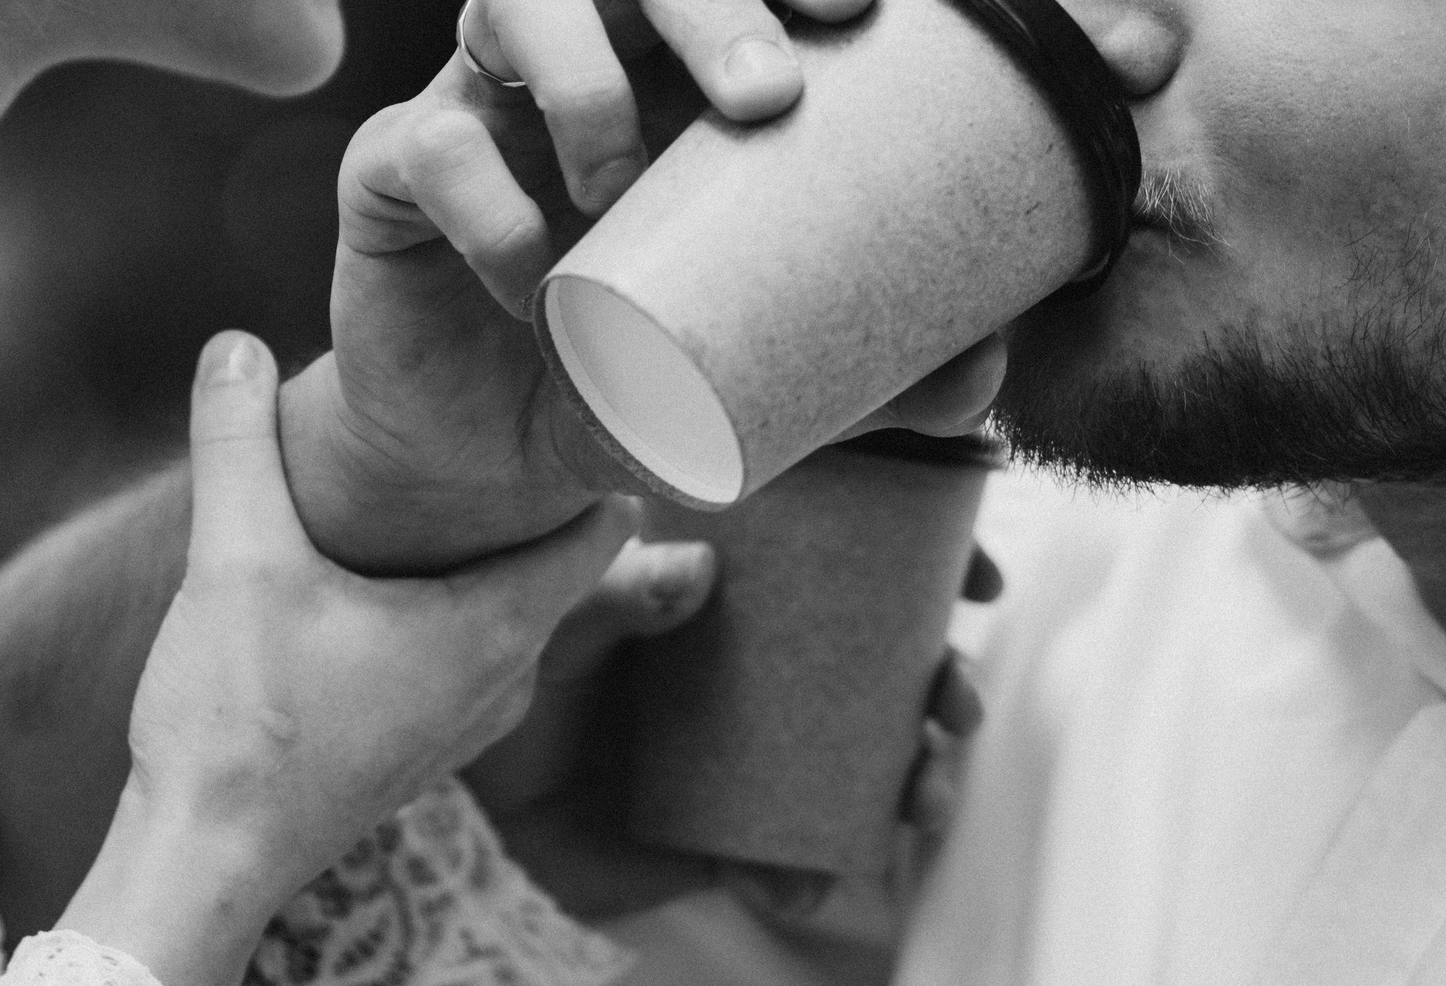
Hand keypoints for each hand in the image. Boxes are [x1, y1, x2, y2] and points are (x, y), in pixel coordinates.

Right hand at [61, 333, 638, 985]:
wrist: (204, 859)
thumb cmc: (238, 724)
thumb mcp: (234, 560)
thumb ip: (238, 441)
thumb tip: (233, 342)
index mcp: (491, 631)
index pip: (602, 529)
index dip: (602, 459)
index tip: (590, 396)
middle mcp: (501, 682)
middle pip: (560, 566)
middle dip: (535, 495)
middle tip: (511, 413)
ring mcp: (463, 724)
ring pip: (510, 612)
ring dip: (489, 554)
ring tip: (454, 483)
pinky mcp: (417, 745)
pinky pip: (467, 653)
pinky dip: (453, 604)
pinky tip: (392, 576)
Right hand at [289, 0, 1003, 570]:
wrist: (485, 456)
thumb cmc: (633, 364)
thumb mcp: (759, 365)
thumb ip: (867, 365)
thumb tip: (982, 376)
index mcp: (690, 63)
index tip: (854, 8)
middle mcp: (595, 47)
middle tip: (762, 96)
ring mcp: (488, 91)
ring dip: (584, 63)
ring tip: (620, 179)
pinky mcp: (394, 163)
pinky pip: (428, 136)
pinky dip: (484, 197)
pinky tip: (527, 276)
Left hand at [469, 539, 1004, 928]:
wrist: (462, 785)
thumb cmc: (515, 663)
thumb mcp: (558, 610)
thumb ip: (619, 588)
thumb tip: (702, 573)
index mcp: (744, 595)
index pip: (856, 565)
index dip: (935, 566)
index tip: (983, 577)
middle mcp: (768, 672)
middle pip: (891, 672)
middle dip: (949, 688)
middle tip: (957, 704)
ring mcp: (758, 756)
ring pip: (870, 770)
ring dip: (919, 786)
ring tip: (923, 801)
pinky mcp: (728, 835)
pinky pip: (792, 862)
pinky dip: (810, 876)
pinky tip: (805, 881)